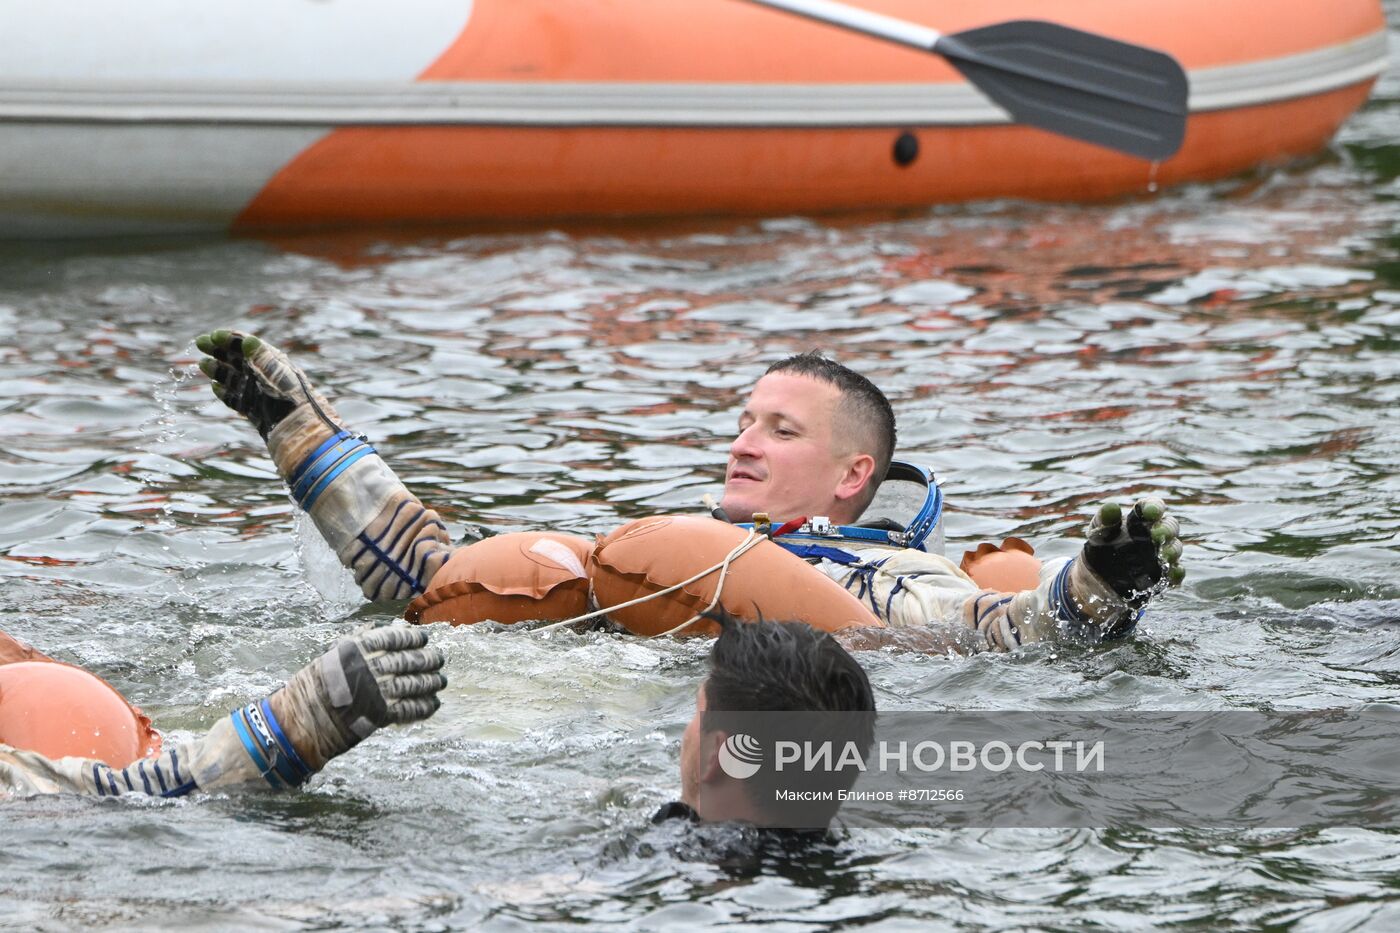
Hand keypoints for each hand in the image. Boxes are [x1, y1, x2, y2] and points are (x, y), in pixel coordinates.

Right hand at [195, 330, 300, 438]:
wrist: (300, 431)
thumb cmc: (292, 401)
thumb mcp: (277, 377)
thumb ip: (262, 360)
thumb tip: (248, 340)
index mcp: (273, 364)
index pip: (250, 347)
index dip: (231, 339)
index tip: (213, 335)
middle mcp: (266, 377)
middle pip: (239, 360)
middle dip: (220, 351)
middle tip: (200, 343)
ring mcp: (260, 394)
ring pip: (235, 379)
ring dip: (219, 370)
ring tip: (202, 364)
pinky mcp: (256, 411)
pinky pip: (238, 400)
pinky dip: (226, 393)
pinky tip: (214, 387)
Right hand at [269, 622, 446, 770]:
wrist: (304, 718)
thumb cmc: (318, 683)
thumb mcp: (335, 653)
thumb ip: (361, 640)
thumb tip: (385, 627)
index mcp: (359, 649)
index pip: (395, 638)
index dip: (413, 638)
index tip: (424, 639)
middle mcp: (371, 667)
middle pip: (410, 661)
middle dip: (428, 660)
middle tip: (439, 659)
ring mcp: (378, 691)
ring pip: (414, 684)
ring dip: (431, 683)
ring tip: (440, 681)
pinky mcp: (381, 714)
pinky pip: (410, 709)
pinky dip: (424, 707)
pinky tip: (433, 703)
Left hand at [1081, 497, 1183, 607]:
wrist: (1096, 577)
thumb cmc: (1100, 547)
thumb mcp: (1098, 533)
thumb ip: (1104, 520)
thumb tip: (1112, 507)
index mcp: (1139, 519)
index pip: (1152, 506)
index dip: (1154, 507)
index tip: (1150, 511)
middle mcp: (1154, 534)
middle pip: (1170, 526)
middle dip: (1167, 529)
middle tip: (1158, 534)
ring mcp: (1160, 554)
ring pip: (1175, 548)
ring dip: (1172, 550)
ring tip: (1164, 555)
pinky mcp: (1163, 575)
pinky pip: (1175, 572)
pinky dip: (1176, 573)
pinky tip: (1171, 573)